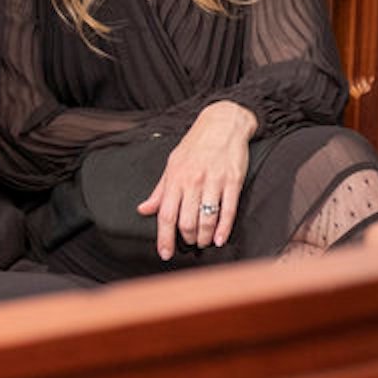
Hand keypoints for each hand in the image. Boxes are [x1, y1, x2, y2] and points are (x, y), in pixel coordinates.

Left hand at [137, 101, 255, 257]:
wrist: (222, 124)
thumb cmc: (195, 146)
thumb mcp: (172, 165)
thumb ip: (160, 190)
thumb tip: (143, 209)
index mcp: (174, 179)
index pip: (165, 215)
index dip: (164, 237)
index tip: (164, 253)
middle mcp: (192, 182)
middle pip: (186, 221)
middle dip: (187, 238)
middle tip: (189, 244)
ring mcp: (213, 181)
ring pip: (207, 218)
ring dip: (205, 236)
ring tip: (203, 243)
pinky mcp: (233, 181)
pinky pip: (228, 210)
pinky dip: (224, 228)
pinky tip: (220, 239)